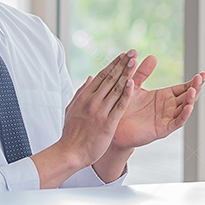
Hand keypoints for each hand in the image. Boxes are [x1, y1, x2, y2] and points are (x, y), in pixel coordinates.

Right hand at [55, 51, 134, 168]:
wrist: (70, 152)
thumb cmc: (71, 133)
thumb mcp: (72, 108)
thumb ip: (82, 92)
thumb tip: (90, 77)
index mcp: (85, 96)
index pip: (101, 75)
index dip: (113, 64)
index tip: (123, 55)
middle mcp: (93, 101)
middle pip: (110, 78)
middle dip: (122, 64)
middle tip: (132, 52)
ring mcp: (100, 111)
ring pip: (116, 89)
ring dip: (126, 74)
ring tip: (134, 62)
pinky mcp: (108, 123)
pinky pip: (119, 106)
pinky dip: (126, 94)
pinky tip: (132, 84)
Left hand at [110, 55, 203, 150]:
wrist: (114, 125)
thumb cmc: (124, 106)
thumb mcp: (134, 85)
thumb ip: (142, 72)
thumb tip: (152, 56)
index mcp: (164, 96)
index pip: (183, 88)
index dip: (193, 82)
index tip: (203, 74)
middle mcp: (168, 107)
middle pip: (187, 97)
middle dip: (195, 88)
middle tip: (201, 78)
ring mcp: (166, 118)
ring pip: (184, 109)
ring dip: (190, 100)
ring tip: (193, 90)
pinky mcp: (162, 129)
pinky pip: (176, 122)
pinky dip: (183, 116)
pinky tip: (188, 107)